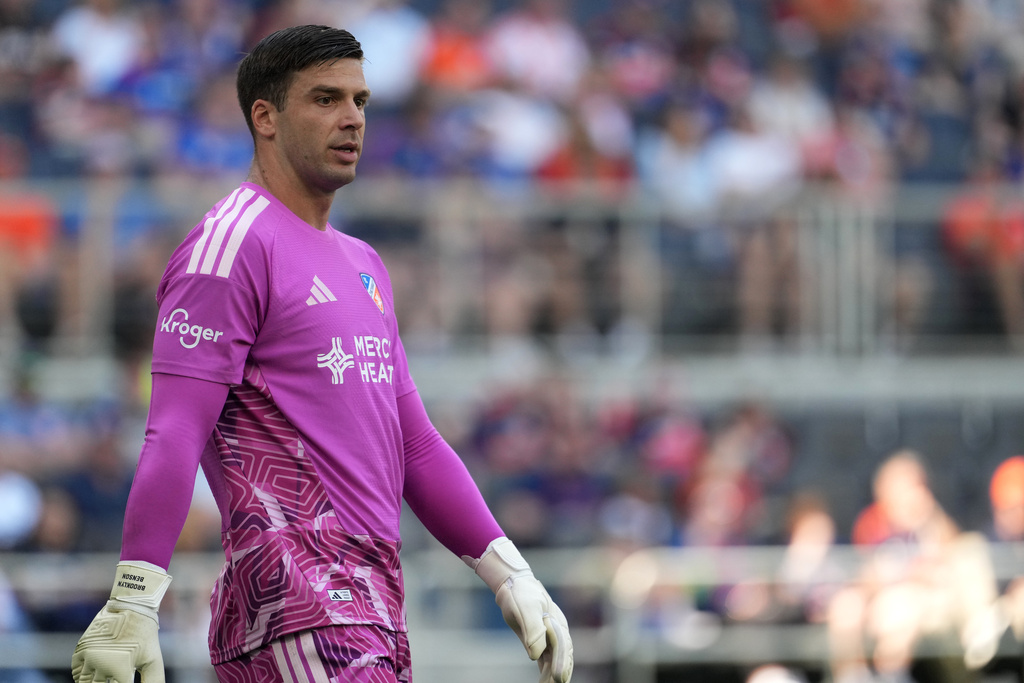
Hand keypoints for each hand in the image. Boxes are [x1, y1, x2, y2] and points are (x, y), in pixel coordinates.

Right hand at [72, 562, 171, 682]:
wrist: (131, 606)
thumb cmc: (145, 635)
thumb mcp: (153, 660)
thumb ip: (153, 681)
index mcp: (121, 668)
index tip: (123, 682)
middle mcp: (102, 663)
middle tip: (112, 679)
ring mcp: (89, 656)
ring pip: (84, 682)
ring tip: (102, 680)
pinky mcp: (81, 649)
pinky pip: (76, 671)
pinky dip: (80, 678)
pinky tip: (90, 679)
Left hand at [464, 537, 573, 682]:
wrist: (514, 584)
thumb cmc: (520, 594)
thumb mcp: (526, 609)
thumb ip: (533, 630)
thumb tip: (536, 654)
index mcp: (557, 622)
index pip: (562, 646)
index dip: (561, 663)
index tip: (558, 679)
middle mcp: (558, 631)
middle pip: (563, 656)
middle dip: (561, 673)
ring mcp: (551, 636)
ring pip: (555, 659)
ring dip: (553, 675)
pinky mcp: (541, 640)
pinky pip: (547, 659)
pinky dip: (546, 670)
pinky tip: (544, 682)